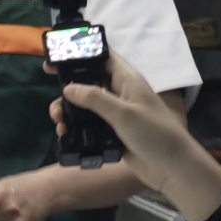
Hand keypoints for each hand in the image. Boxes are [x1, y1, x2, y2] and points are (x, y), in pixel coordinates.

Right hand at [45, 53, 191, 194]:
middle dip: (69, 83)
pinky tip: (64, 134)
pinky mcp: (111, 133)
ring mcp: (115, 114)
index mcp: (127, 80)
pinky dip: (75, 127)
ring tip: (58, 120)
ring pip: (85, 105)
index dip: (82, 51)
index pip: (103, 57)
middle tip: (47, 79)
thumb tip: (67, 88)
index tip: (59, 53)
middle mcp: (119, 93)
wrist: (172, 169)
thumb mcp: (124, 113)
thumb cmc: (154, 134)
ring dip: (68, 109)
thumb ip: (95, 99)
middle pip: (89, 81)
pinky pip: (88, 126)